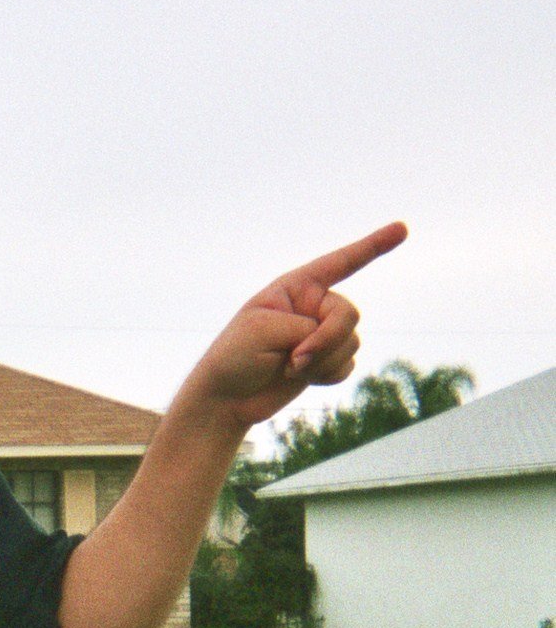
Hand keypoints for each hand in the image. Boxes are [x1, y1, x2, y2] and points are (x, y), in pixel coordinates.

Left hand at [177, 222, 406, 430]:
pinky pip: (347, 365)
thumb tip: (335, 348)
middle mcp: (312, 307)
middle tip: (293, 358)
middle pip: (349, 314)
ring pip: (351, 342)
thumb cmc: (234, 356)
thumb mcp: (264, 331)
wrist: (224, 398)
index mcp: (295, 287)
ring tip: (287, 368)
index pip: (340, 263)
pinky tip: (300, 378)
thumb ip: (308, 330)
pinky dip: (326, 375)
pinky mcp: (324, 361)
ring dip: (322, 361)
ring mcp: (320, 334)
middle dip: (327, 339)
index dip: (373, 245)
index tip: (403, 228)